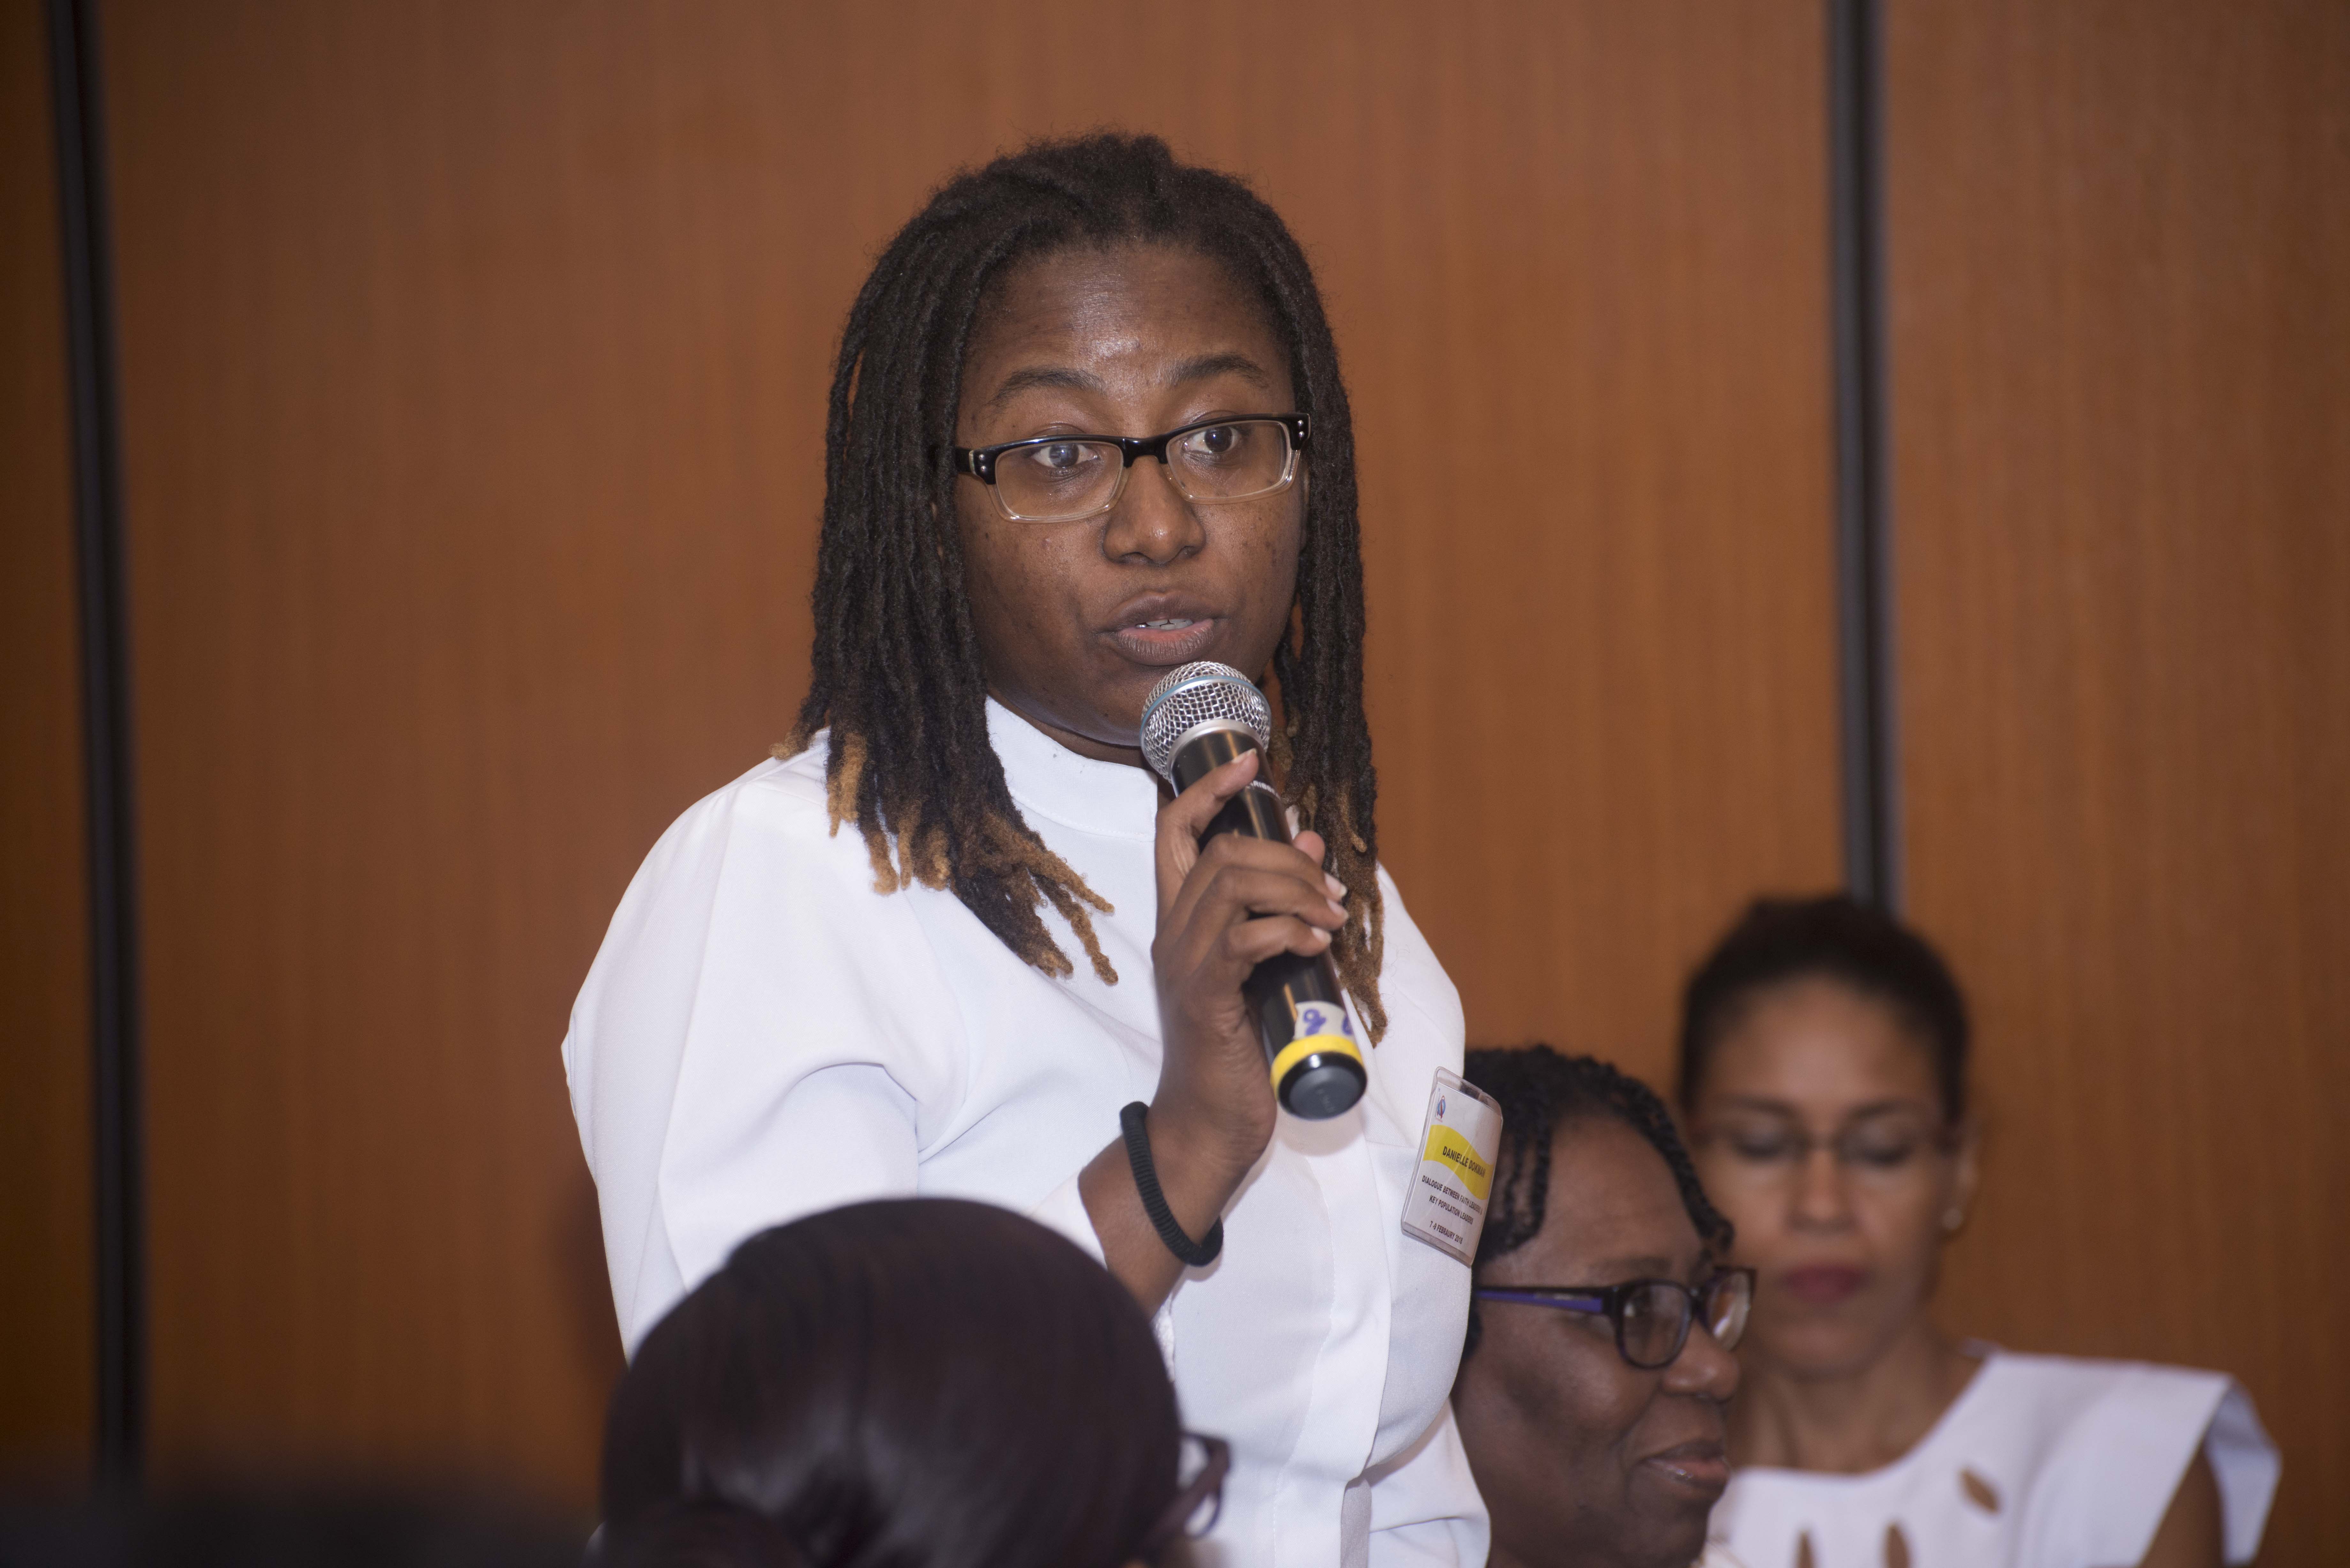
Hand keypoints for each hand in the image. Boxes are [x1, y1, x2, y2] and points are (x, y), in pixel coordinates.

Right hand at [1147, 748, 1349, 1181]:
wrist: (1210, 1124)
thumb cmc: (1240, 1046)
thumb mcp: (1264, 963)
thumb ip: (1280, 905)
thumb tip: (1309, 843)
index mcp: (1181, 920)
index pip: (1173, 829)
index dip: (1209, 787)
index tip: (1250, 761)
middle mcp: (1173, 933)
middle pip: (1221, 852)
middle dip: (1287, 856)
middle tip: (1331, 892)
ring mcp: (1185, 964)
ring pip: (1233, 885)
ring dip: (1296, 889)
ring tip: (1331, 917)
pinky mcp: (1206, 998)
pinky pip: (1244, 940)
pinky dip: (1289, 930)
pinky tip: (1317, 943)